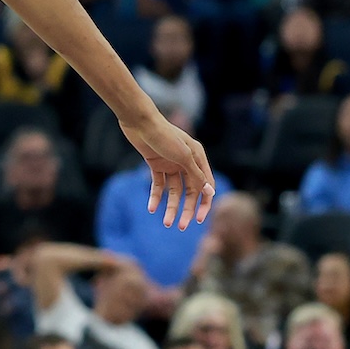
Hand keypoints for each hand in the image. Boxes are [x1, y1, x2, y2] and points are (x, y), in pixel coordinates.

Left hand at [124, 111, 214, 229]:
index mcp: (198, 158)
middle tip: (180, 227)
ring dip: (170, 207)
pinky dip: (156, 197)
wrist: (139, 122)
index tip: (200, 220)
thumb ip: (196, 175)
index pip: (206, 186)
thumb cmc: (164, 135)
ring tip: (166, 223)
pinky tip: (152, 209)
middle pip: (190, 191)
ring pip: (174, 191)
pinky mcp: (156, 164)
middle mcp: (187, 162)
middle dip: (186, 209)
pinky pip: (158, 185)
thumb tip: (210, 192)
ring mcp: (171, 164)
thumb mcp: (183, 156)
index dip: (204, 204)